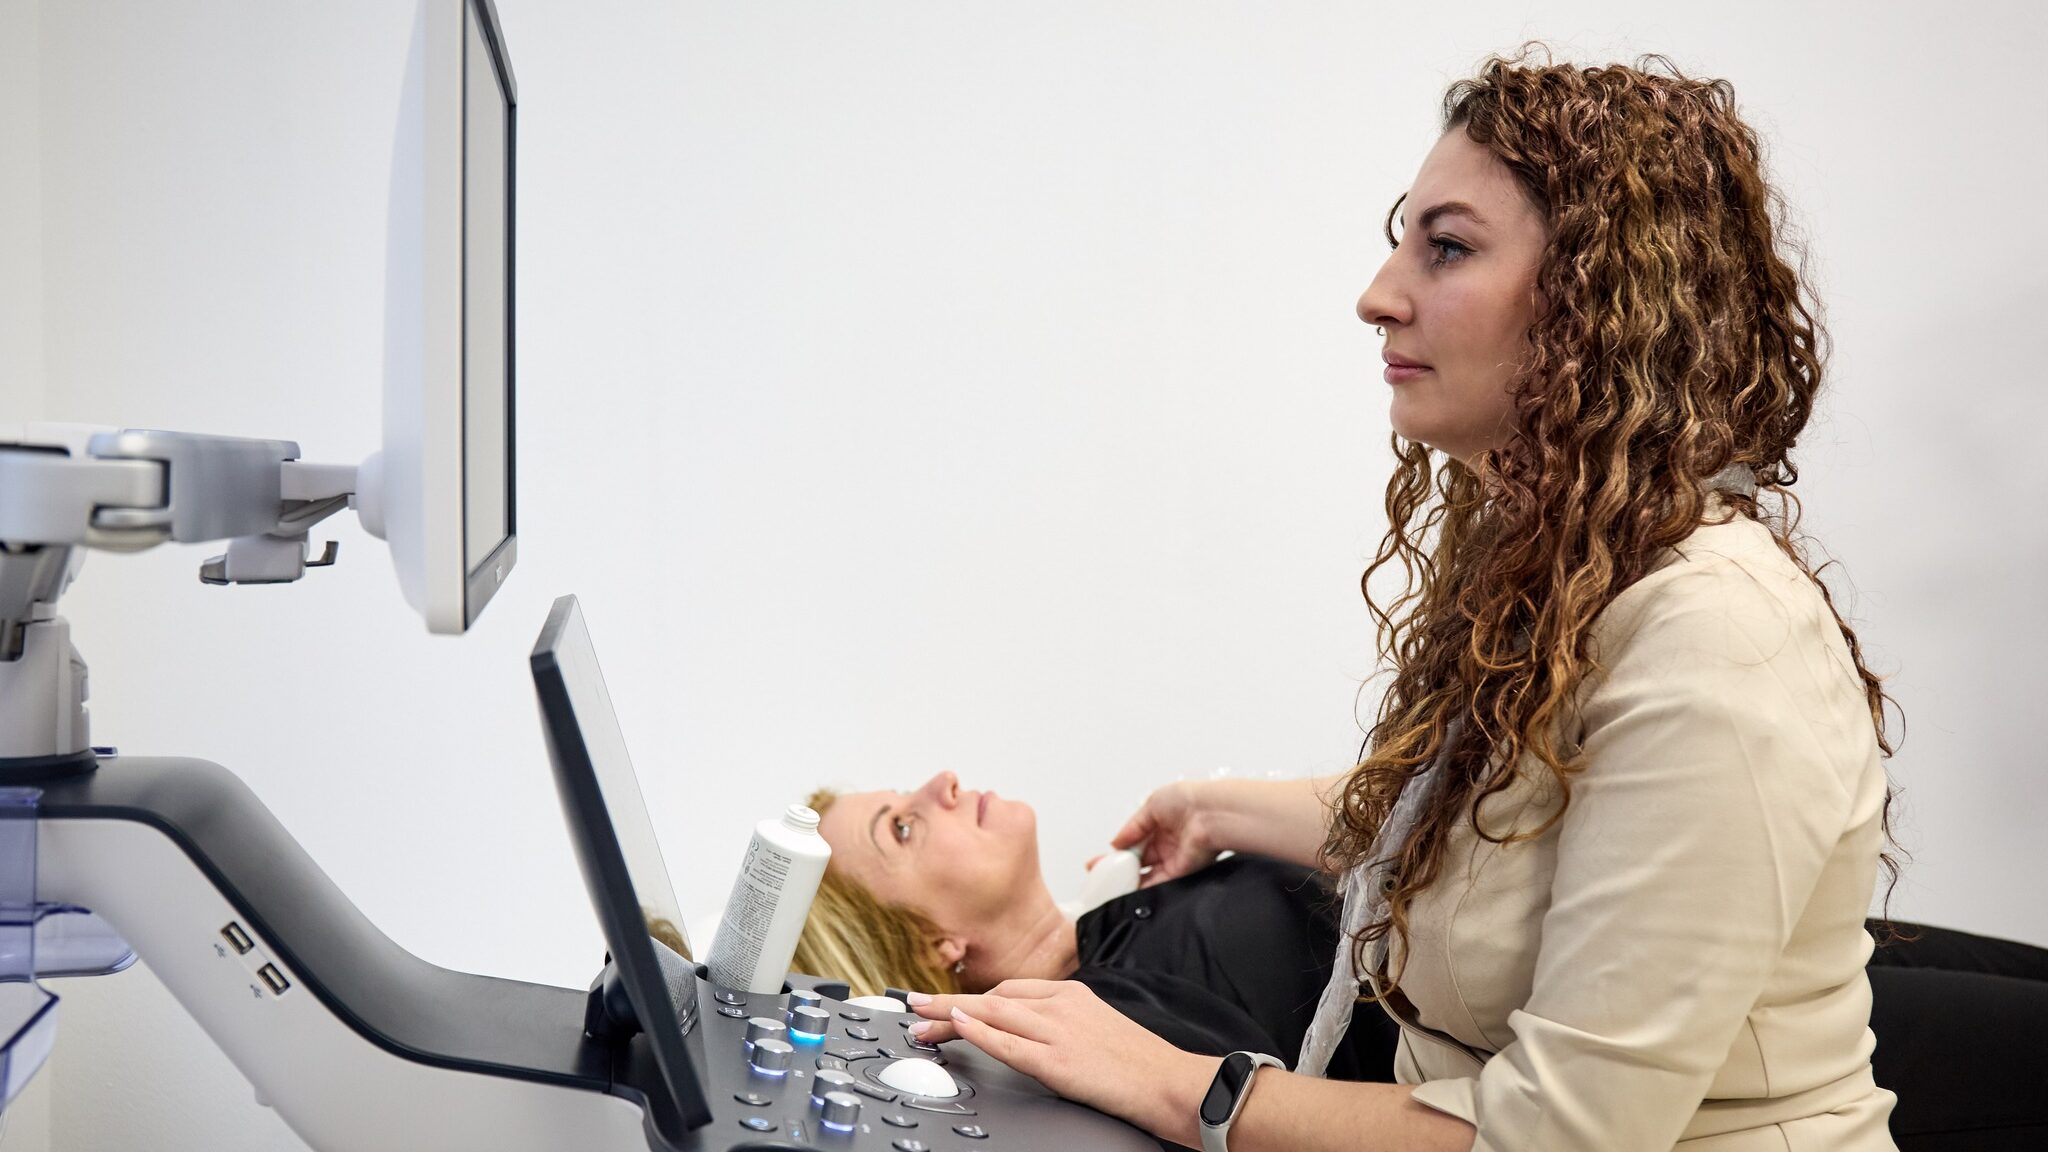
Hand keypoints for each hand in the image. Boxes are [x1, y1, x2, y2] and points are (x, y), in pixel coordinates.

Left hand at [905, 980, 1216, 1140]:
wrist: (1171, 1082)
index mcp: (1071, 994)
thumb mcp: (1099, 1026)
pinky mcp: (1057, 1060)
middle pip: (992, 997)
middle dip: (950, 1004)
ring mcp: (1057, 1030)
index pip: (1009, 990)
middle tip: (916, 1008)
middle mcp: (1060, 1005)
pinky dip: (978, 1032)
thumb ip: (1063, 1023)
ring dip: (949, 1015)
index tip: (947, 1004)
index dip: (973, 998)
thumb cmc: (1141, 1063)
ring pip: (991, 1013)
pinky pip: (1007, 1042)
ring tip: (919, 1020)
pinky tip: (956, 1026)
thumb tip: (1031, 1033)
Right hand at [1111, 780, 1222, 886]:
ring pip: (1146, 875)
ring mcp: (1172, 858)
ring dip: (1129, 880)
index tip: (1104, 860)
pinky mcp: (1179, 872)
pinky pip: (1157, 883)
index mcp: (1159, 823)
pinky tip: (1127, 888)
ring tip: (1110, 883)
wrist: (1210, 813)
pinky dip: (1142, 888)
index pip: (1134, 842)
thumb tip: (1116, 842)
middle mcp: (1166, 842)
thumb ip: (1132, 828)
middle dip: (1120, 868)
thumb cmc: (1189, 800)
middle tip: (1103, 874)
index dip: (1118, 851)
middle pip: (1138, 861)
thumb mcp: (1150, 806)